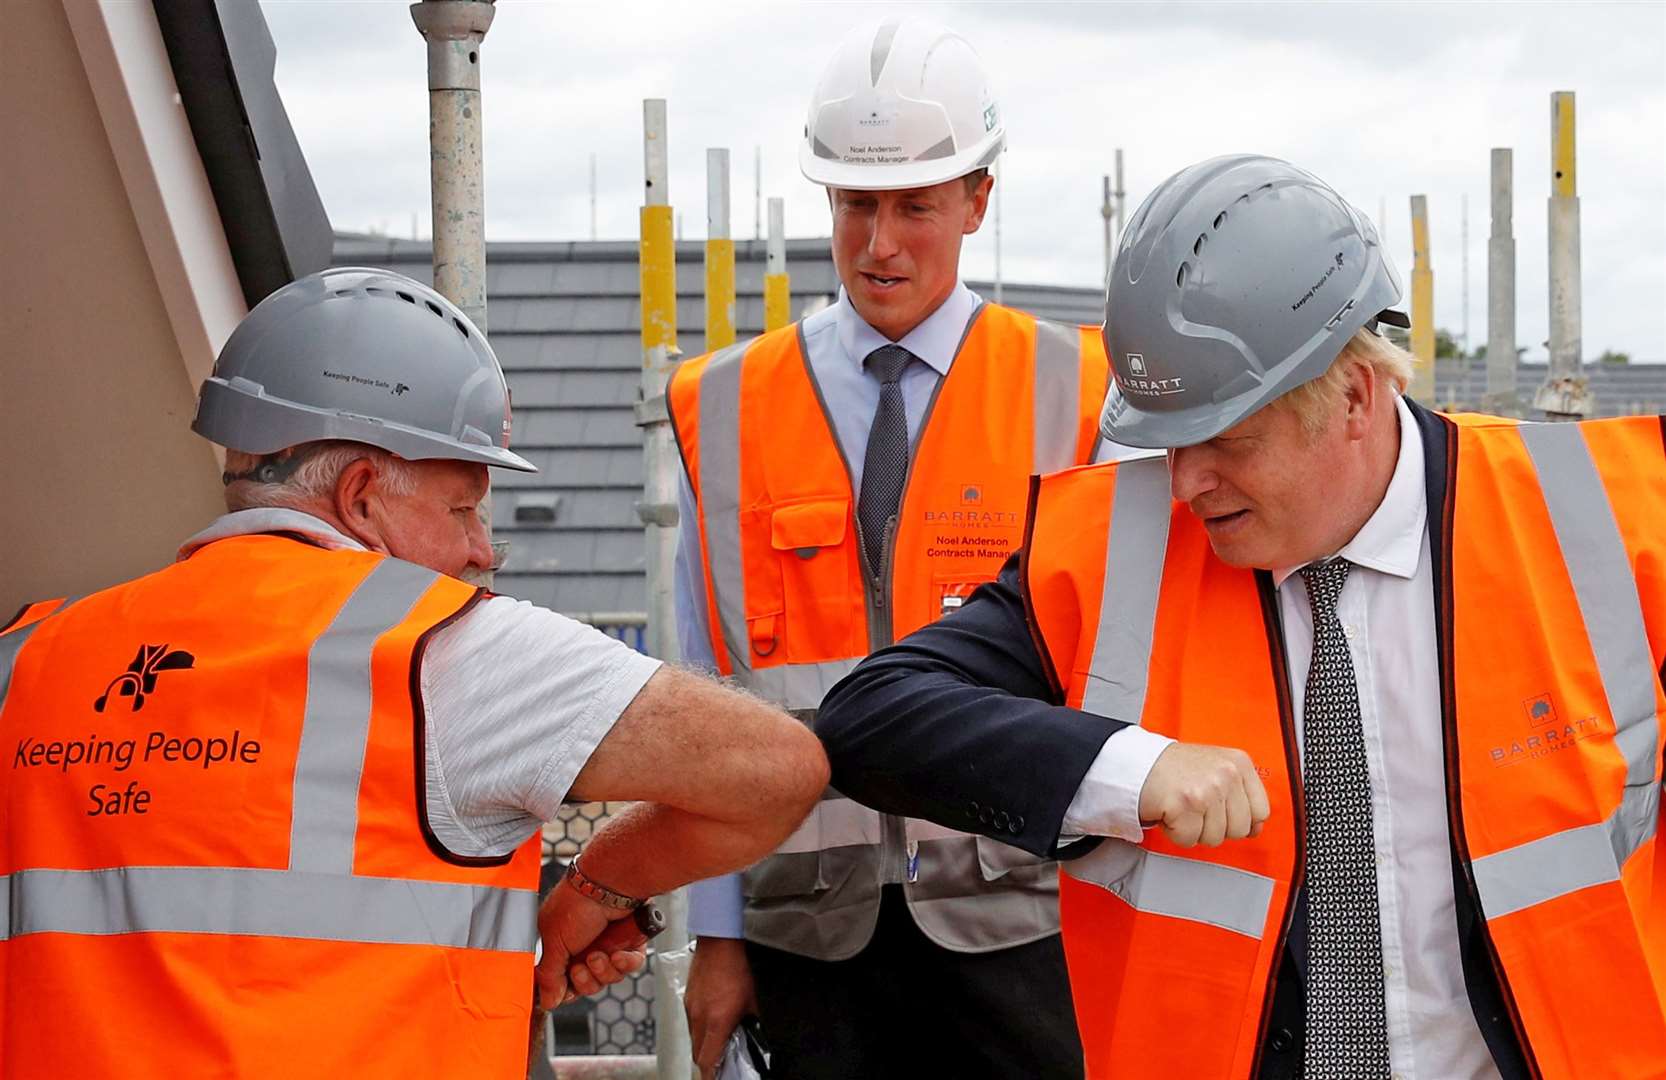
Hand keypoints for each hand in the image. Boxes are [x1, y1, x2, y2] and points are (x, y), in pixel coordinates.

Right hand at [535, 882, 648, 1008]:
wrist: (608, 884)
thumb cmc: (576, 904)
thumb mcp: (554, 941)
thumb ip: (550, 974)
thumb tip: (547, 1001)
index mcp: (561, 946)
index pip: (564, 981)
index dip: (568, 989)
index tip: (567, 988)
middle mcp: (585, 946)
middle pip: (589, 984)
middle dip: (586, 980)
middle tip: (582, 967)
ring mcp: (609, 944)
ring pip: (610, 977)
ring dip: (605, 970)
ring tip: (600, 954)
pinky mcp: (630, 942)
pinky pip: (630, 965)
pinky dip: (625, 963)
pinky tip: (618, 953)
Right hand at [685, 936, 756, 1079]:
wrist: (718, 945)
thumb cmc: (736, 970)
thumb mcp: (750, 1002)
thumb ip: (750, 1023)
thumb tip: (751, 1037)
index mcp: (717, 1021)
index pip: (708, 1059)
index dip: (711, 1074)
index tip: (716, 1078)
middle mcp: (700, 1019)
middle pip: (697, 1055)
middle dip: (707, 1065)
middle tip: (719, 1066)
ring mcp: (691, 1010)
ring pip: (693, 1041)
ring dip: (703, 1048)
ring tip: (716, 1045)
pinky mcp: (687, 1002)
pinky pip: (691, 1025)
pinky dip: (699, 1032)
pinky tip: (710, 1024)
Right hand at [1137, 742, 1270, 847]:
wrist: (1137, 763)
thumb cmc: (1174, 768)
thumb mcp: (1217, 769)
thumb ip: (1241, 795)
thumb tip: (1256, 828)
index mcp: (1239, 763)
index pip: (1261, 811)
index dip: (1241, 819)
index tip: (1223, 812)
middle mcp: (1226, 774)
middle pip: (1239, 829)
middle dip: (1216, 826)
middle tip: (1197, 808)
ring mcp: (1207, 789)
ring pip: (1215, 838)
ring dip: (1194, 829)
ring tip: (1184, 808)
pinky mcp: (1185, 805)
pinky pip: (1190, 839)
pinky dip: (1176, 832)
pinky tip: (1171, 813)